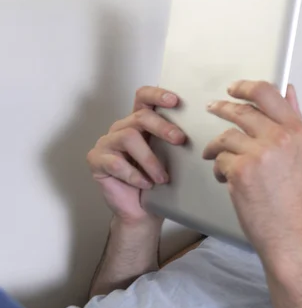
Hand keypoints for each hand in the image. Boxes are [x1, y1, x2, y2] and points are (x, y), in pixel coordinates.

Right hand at [87, 86, 185, 224]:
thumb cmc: (157, 182)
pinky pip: (115, 162)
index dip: (157, 94)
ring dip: (150, 159)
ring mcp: (107, 143)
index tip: (176, 101)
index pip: (144, 97)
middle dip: (163, 127)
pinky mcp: (96, 160)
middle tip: (180, 140)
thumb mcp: (170, 158)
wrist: (142, 212)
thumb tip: (200, 129)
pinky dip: (134, 175)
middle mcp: (122, 128)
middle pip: (141, 116)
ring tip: (162, 178)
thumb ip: (175, 140)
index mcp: (140, 122)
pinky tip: (146, 184)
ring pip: (128, 137)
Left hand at [202, 81, 301, 254]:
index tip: (234, 89)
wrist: (289, 229)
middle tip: (212, 108)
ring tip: (215, 155)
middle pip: (242, 111)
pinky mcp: (240, 170)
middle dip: (222, 108)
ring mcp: (259, 153)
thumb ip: (294, 118)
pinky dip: (219, 168)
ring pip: (226, 136)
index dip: (246, 87)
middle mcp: (279, 137)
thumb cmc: (296, 195)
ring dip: (217, 146)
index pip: (267, 93)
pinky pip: (220, 159)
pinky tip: (226, 179)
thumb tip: (288, 90)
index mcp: (296, 130)